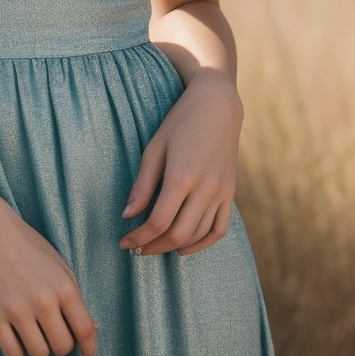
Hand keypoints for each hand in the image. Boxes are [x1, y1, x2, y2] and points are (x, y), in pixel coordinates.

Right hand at [0, 199, 99, 355]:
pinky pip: (12, 352)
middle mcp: (42, 300)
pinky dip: (17, 349)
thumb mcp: (59, 266)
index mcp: (64, 286)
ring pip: (39, 353)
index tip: (87, 351)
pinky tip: (16, 334)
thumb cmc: (27, 246)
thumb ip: (74, 297)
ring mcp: (16, 309)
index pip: (85, 330)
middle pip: (62, 346)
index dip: (89, 346)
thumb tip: (92, 331)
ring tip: (34, 332)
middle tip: (54, 333)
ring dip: (40, 347)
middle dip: (61, 344)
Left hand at [119, 70, 243, 256]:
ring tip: (154, 246)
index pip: (157, 221)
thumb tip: (127, 216)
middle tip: (136, 249)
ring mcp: (221, 192)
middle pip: (178, 234)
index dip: (138, 237)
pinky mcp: (230, 193)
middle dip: (153, 247)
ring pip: (198, 235)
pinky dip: (202, 244)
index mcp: (181, 176)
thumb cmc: (180, 122)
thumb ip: (142, 185)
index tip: (124, 242)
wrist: (217, 106)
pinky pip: (219, 229)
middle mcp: (205, 188)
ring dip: (174, 247)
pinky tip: (184, 247)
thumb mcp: (154, 148)